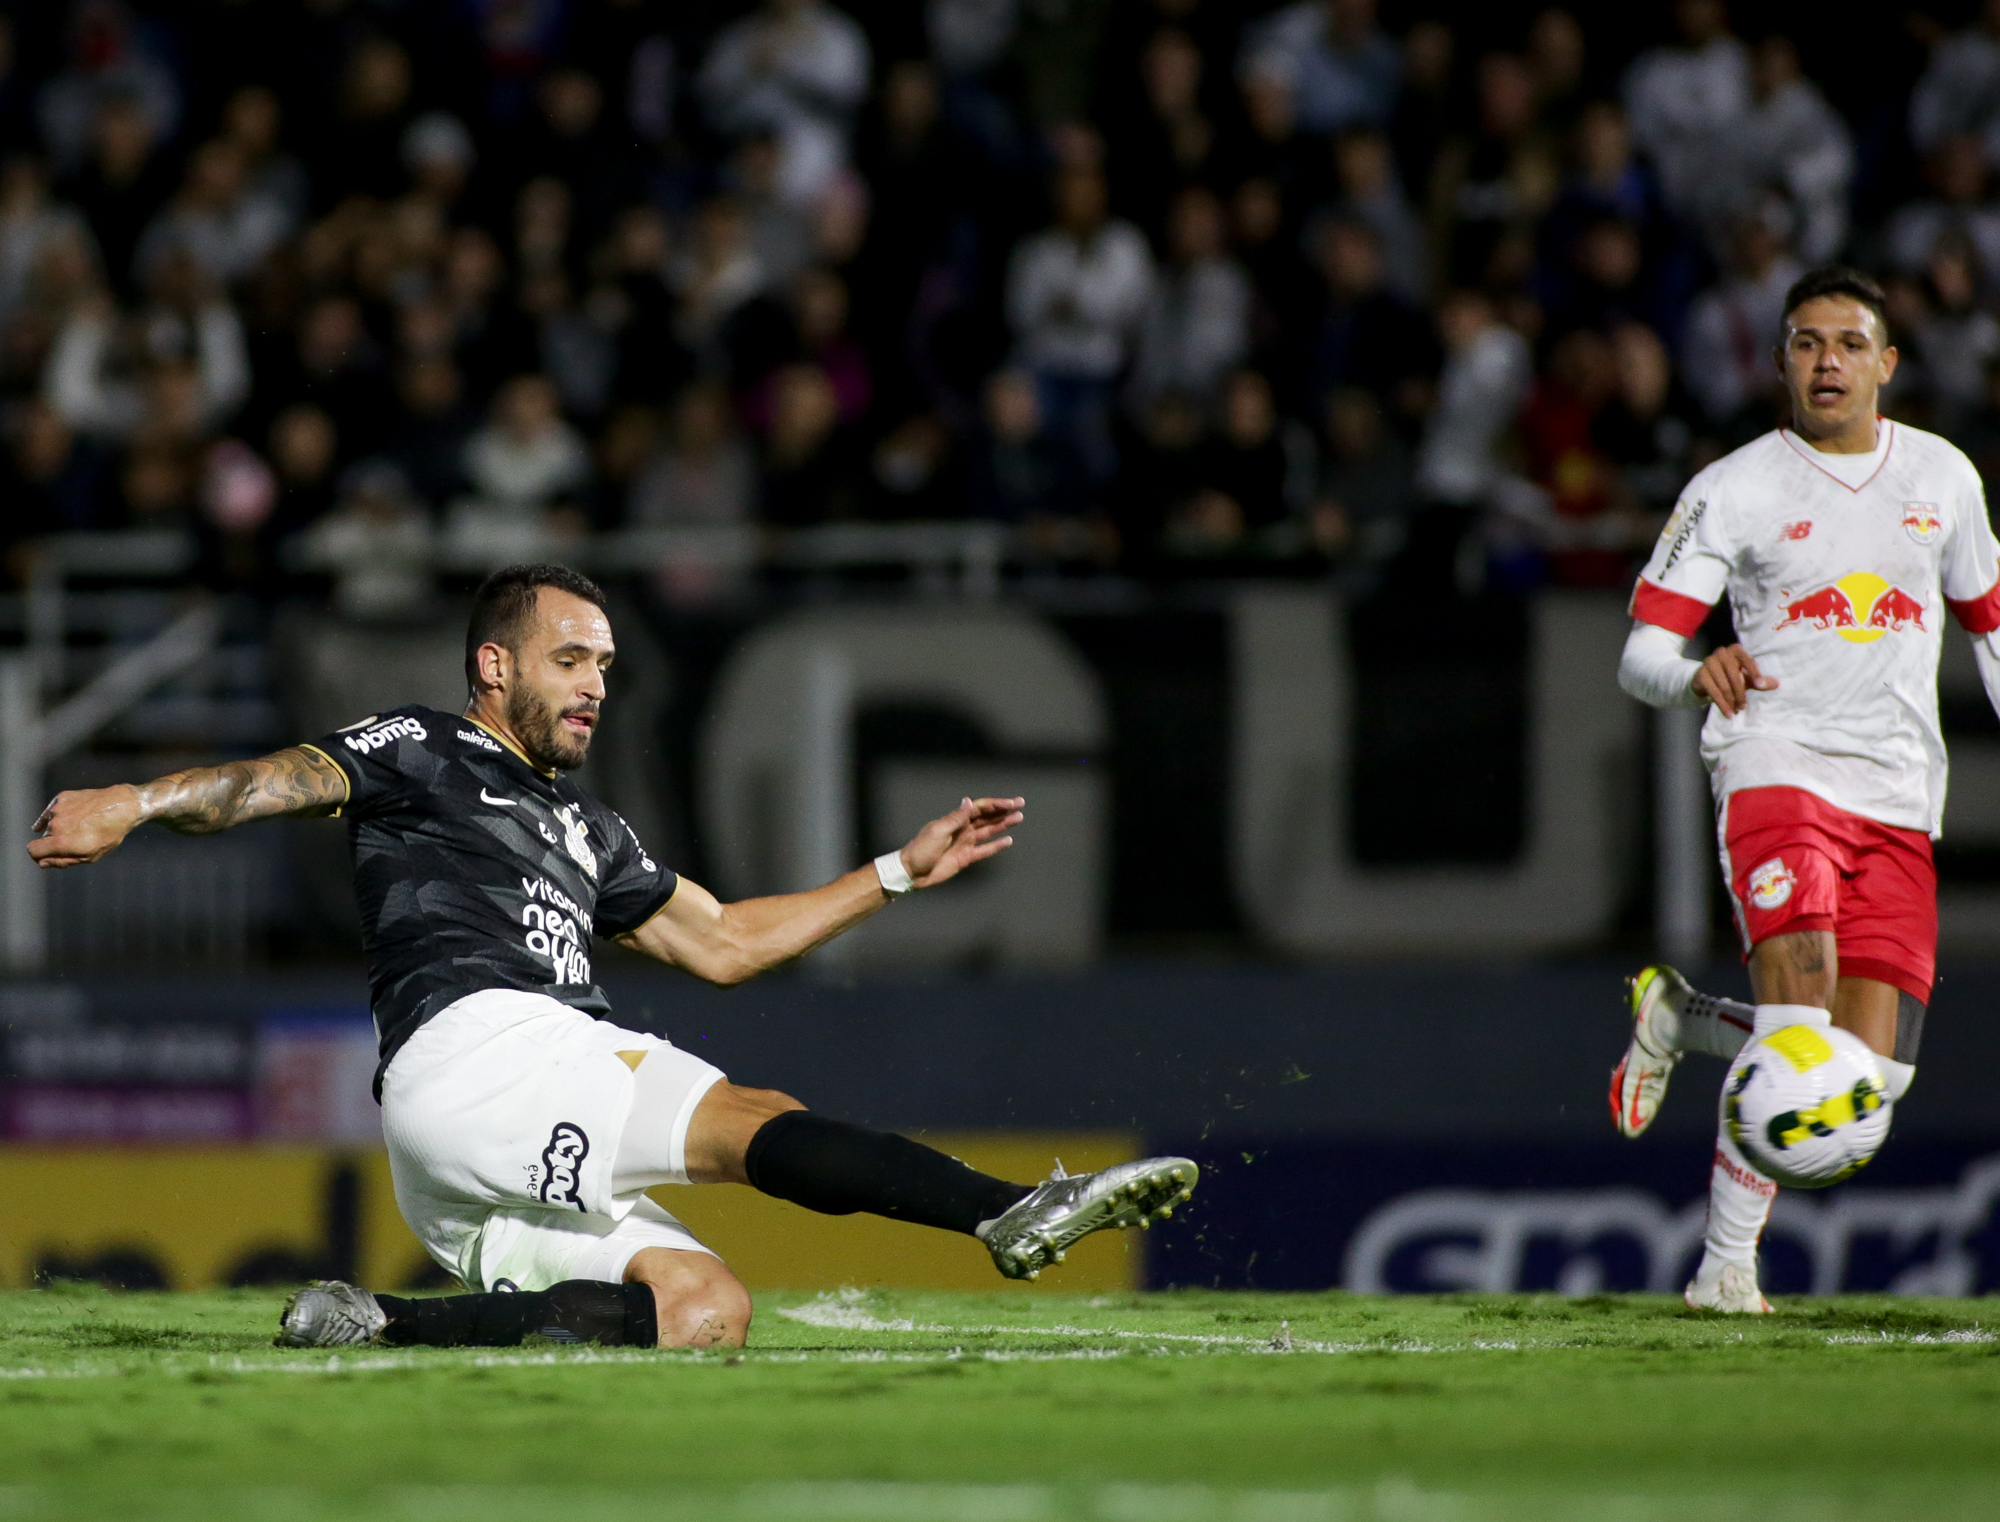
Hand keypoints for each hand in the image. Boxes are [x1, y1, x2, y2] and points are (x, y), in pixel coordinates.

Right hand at [28, 785, 143, 868]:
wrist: (122, 806)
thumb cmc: (109, 833)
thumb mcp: (90, 855)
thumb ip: (63, 861)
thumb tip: (42, 863)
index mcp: (60, 841)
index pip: (33, 851)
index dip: (39, 855)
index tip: (48, 855)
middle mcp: (55, 824)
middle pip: (44, 838)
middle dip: (54, 841)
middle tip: (76, 839)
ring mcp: (58, 809)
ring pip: (49, 823)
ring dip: (59, 827)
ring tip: (81, 825)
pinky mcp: (62, 797)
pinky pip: (53, 810)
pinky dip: (59, 814)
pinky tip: (70, 816)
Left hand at [896, 796, 1024, 889]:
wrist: (913, 871)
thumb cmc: (922, 849)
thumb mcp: (939, 831)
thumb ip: (956, 818)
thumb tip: (969, 801)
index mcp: (956, 819)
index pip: (980, 808)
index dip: (996, 804)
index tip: (1011, 802)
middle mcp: (963, 828)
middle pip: (987, 817)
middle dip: (1004, 810)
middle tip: (1020, 804)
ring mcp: (966, 843)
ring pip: (989, 831)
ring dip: (1003, 824)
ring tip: (1018, 818)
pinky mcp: (966, 857)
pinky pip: (985, 850)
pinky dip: (996, 845)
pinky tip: (1008, 841)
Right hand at [1692, 644, 1776, 717]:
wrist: (1705, 678)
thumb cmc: (1730, 676)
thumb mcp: (1746, 678)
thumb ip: (1760, 681)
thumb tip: (1777, 683)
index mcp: (1735, 650)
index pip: (1747, 661)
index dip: (1755, 673)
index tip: (1761, 686)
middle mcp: (1721, 653)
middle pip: (1734, 676)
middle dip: (1740, 693)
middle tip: (1743, 706)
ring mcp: (1709, 662)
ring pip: (1723, 685)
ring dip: (1731, 701)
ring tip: (1737, 711)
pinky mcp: (1701, 674)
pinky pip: (1713, 691)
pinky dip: (1721, 704)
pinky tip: (1727, 713)